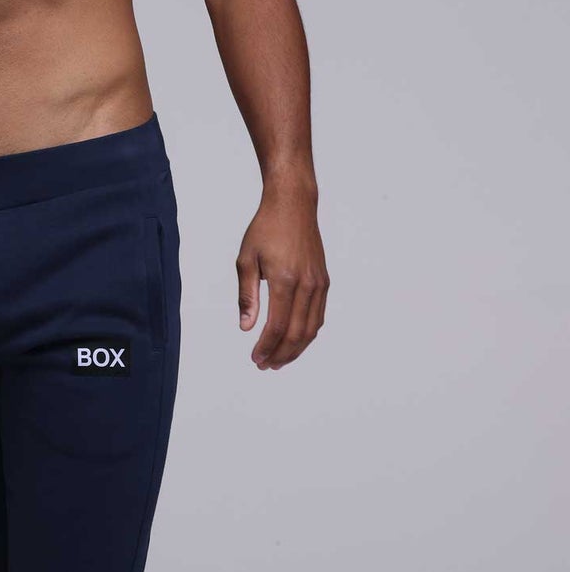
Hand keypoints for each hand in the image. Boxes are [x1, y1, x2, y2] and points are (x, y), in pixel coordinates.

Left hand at [236, 184, 328, 368]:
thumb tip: (246, 327)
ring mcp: (319, 283)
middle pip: (296, 333)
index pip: (277, 326)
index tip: (255, 358)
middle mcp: (306, 284)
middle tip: (265, 365)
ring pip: (312, 328)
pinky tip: (295, 340)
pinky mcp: (324, 280)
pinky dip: (307, 332)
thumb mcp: (246, 260)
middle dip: (281, 354)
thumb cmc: (266, 229)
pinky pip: (318, 315)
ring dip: (296, 348)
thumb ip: (247, 296)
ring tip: (280, 360)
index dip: (266, 347)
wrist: (293, 205)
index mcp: (285, 280)